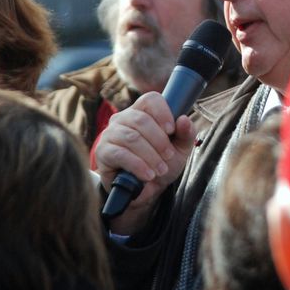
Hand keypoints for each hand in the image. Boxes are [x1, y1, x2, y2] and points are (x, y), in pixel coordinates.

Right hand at [94, 92, 195, 233]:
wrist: (146, 190)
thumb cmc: (161, 163)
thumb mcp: (180, 150)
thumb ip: (186, 134)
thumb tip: (184, 119)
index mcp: (142, 112)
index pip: (150, 99)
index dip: (162, 112)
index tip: (171, 130)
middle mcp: (123, 118)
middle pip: (141, 120)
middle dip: (159, 141)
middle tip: (169, 156)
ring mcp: (110, 134)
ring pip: (131, 137)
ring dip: (150, 155)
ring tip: (160, 169)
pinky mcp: (103, 152)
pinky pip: (120, 154)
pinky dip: (138, 165)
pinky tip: (148, 175)